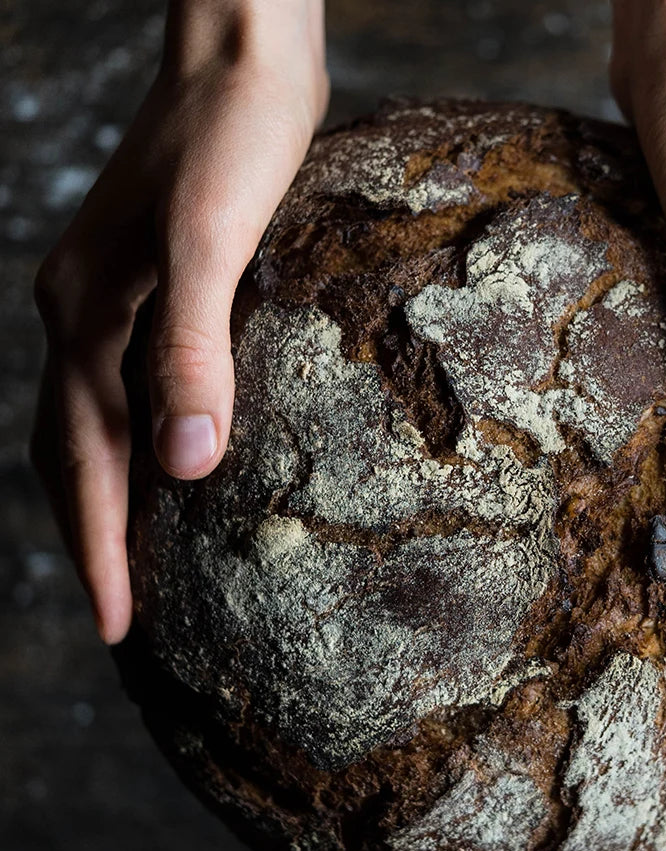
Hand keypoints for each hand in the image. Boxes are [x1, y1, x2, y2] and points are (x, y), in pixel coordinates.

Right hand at [30, 0, 328, 643]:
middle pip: (74, 454)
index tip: (121, 628)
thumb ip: (189, 350)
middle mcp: (84, 315)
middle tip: (125, 618)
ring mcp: (116, 300)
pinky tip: (180, 460)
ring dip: (111, 498)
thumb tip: (184, 466)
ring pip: (98, 425)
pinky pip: (132, 386)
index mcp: (86, 318)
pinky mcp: (159, 286)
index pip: (84, 463)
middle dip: (95, 540)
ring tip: (140, 561)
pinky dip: (143, 441)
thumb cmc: (233, 139)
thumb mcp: (213, 243)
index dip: (101, 549)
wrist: (242, 58)